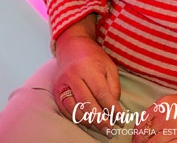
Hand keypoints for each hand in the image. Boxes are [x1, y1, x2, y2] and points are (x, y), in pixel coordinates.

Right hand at [53, 16, 121, 133]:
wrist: (71, 46)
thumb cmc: (93, 56)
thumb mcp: (109, 67)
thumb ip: (113, 88)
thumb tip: (114, 110)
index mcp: (88, 68)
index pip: (101, 93)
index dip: (112, 109)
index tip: (120, 121)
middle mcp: (73, 76)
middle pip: (87, 104)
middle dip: (101, 121)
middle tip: (111, 131)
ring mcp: (62, 84)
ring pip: (75, 110)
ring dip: (89, 122)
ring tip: (100, 128)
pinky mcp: (56, 90)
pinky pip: (65, 110)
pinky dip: (77, 118)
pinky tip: (87, 122)